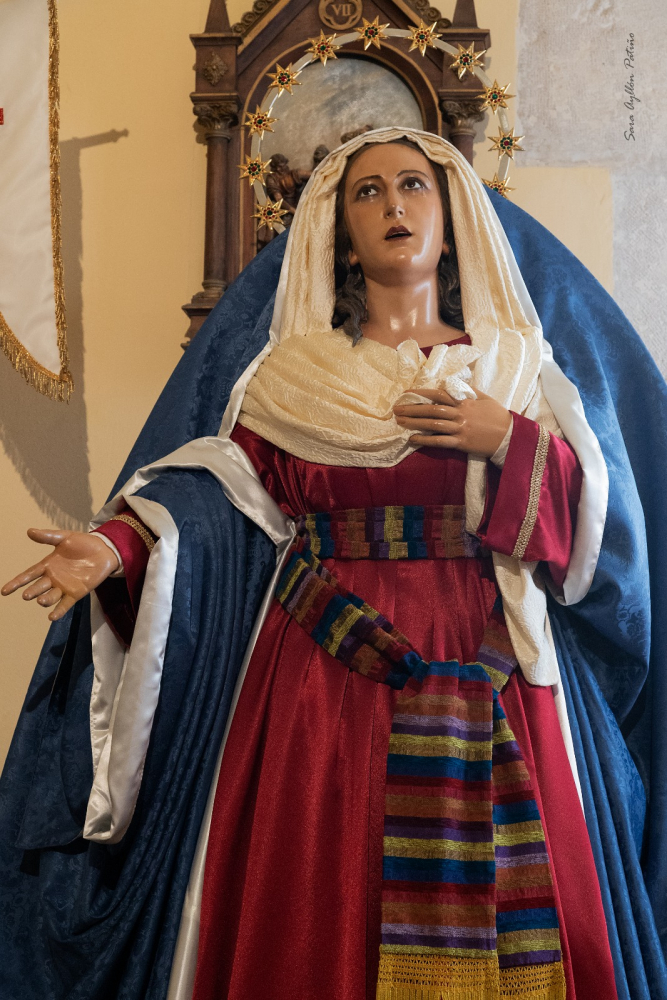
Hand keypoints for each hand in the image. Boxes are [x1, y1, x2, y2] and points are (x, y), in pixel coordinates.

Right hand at [1, 529, 119, 620]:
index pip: (28, 575)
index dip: (16, 583)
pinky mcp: (76, 593)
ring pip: (50, 597)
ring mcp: (64, 587)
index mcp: (48, 565)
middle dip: (32, 592)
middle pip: (38, 587)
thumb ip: (47, 537)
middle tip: (27, 595)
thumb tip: (29, 531)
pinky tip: (52, 616)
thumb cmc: (83, 543)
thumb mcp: (64, 538)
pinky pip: (65, 604)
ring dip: (45, 600)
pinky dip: (59, 611)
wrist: (104, 550)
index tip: (4, 591)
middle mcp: (53, 578)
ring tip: (40, 600)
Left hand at [394, 388, 511, 456]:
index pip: (439, 394)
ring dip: (415, 422)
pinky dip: (425, 440)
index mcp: (465, 402)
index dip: (421, 393)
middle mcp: (460, 414)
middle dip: (412, 408)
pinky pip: (440, 441)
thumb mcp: (485, 398)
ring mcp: (460, 429)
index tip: (407, 393)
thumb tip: (454, 384)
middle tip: (396, 409)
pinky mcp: (461, 443)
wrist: (510, 436)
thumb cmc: (498, 417)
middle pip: (432, 409)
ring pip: (433, 424)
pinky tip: (413, 439)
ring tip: (400, 421)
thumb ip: (469, 391)